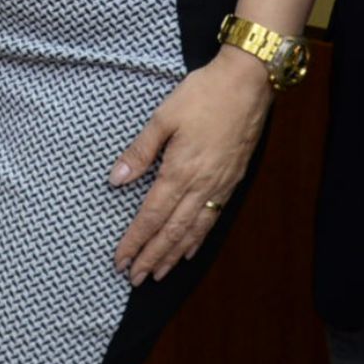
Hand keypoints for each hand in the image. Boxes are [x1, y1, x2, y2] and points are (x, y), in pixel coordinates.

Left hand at [106, 53, 270, 283]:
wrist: (248, 83)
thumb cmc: (203, 94)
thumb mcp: (163, 117)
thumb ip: (140, 151)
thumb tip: (116, 180)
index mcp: (180, 170)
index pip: (151, 216)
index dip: (135, 241)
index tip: (120, 260)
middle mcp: (201, 185)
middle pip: (172, 231)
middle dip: (152, 257)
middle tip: (134, 279)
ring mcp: (219, 186)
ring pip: (193, 231)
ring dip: (173, 254)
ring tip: (158, 274)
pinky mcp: (232, 181)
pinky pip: (212, 219)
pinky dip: (198, 238)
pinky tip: (189, 249)